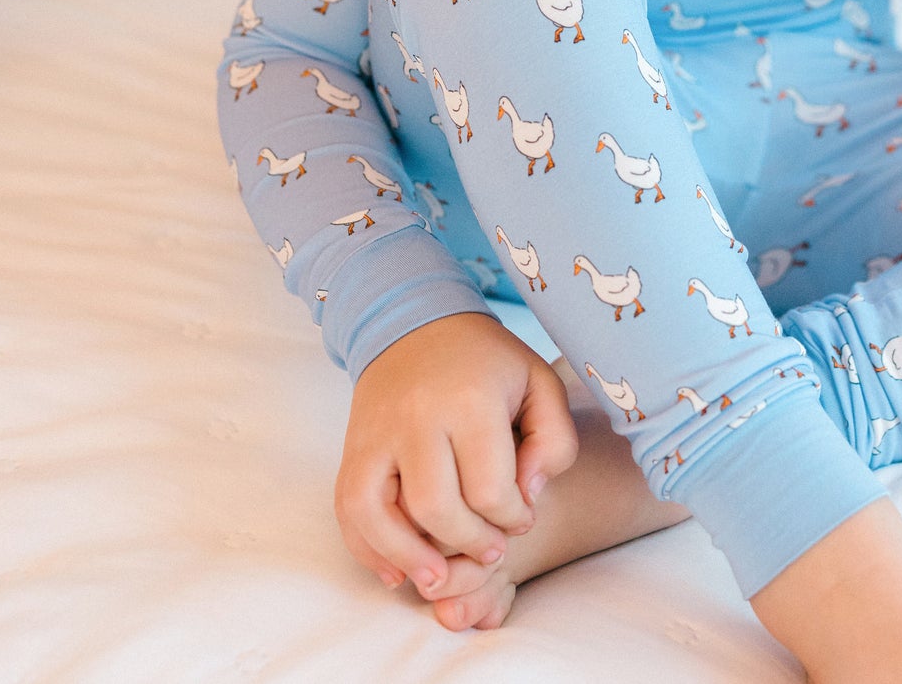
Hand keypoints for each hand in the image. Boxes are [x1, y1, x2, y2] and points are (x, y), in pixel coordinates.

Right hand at [334, 310, 578, 597]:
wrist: (415, 323)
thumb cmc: (485, 362)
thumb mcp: (539, 381)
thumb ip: (554, 441)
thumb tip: (528, 496)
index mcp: (469, 400)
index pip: (489, 490)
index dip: (511, 518)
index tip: (520, 515)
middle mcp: (416, 417)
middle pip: (436, 509)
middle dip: (468, 544)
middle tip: (490, 549)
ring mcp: (376, 433)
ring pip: (378, 514)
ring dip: (409, 559)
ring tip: (439, 578)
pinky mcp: (351, 447)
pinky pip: (347, 509)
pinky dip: (367, 548)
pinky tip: (395, 570)